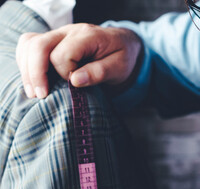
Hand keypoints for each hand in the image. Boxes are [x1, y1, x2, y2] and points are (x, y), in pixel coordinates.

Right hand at [16, 23, 142, 97]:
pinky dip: (25, 63)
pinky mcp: (53, 41)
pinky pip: (29, 45)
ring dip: (27, 69)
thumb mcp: (120, 67)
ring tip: (34, 92)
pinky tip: (32, 81)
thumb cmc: (122, 57)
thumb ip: (99, 72)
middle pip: (39, 46)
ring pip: (29, 44)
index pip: (63, 54)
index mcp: (88, 36)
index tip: (75, 86)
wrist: (123, 44)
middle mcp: (70, 31)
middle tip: (41, 95)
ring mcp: (59, 34)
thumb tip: (75, 81)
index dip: (65, 74)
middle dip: (36, 73)